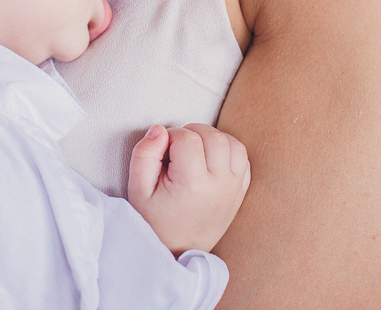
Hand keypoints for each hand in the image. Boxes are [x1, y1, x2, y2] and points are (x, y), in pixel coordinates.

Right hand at [127, 123, 249, 255]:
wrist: (177, 252)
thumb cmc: (154, 220)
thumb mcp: (138, 189)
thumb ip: (144, 154)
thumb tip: (159, 129)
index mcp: (192, 185)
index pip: (186, 138)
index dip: (169, 136)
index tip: (160, 152)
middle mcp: (219, 186)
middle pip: (212, 136)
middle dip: (190, 133)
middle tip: (174, 149)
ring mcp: (233, 189)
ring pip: (233, 143)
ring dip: (212, 138)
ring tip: (193, 150)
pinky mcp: (240, 193)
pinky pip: (243, 159)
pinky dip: (228, 151)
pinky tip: (209, 159)